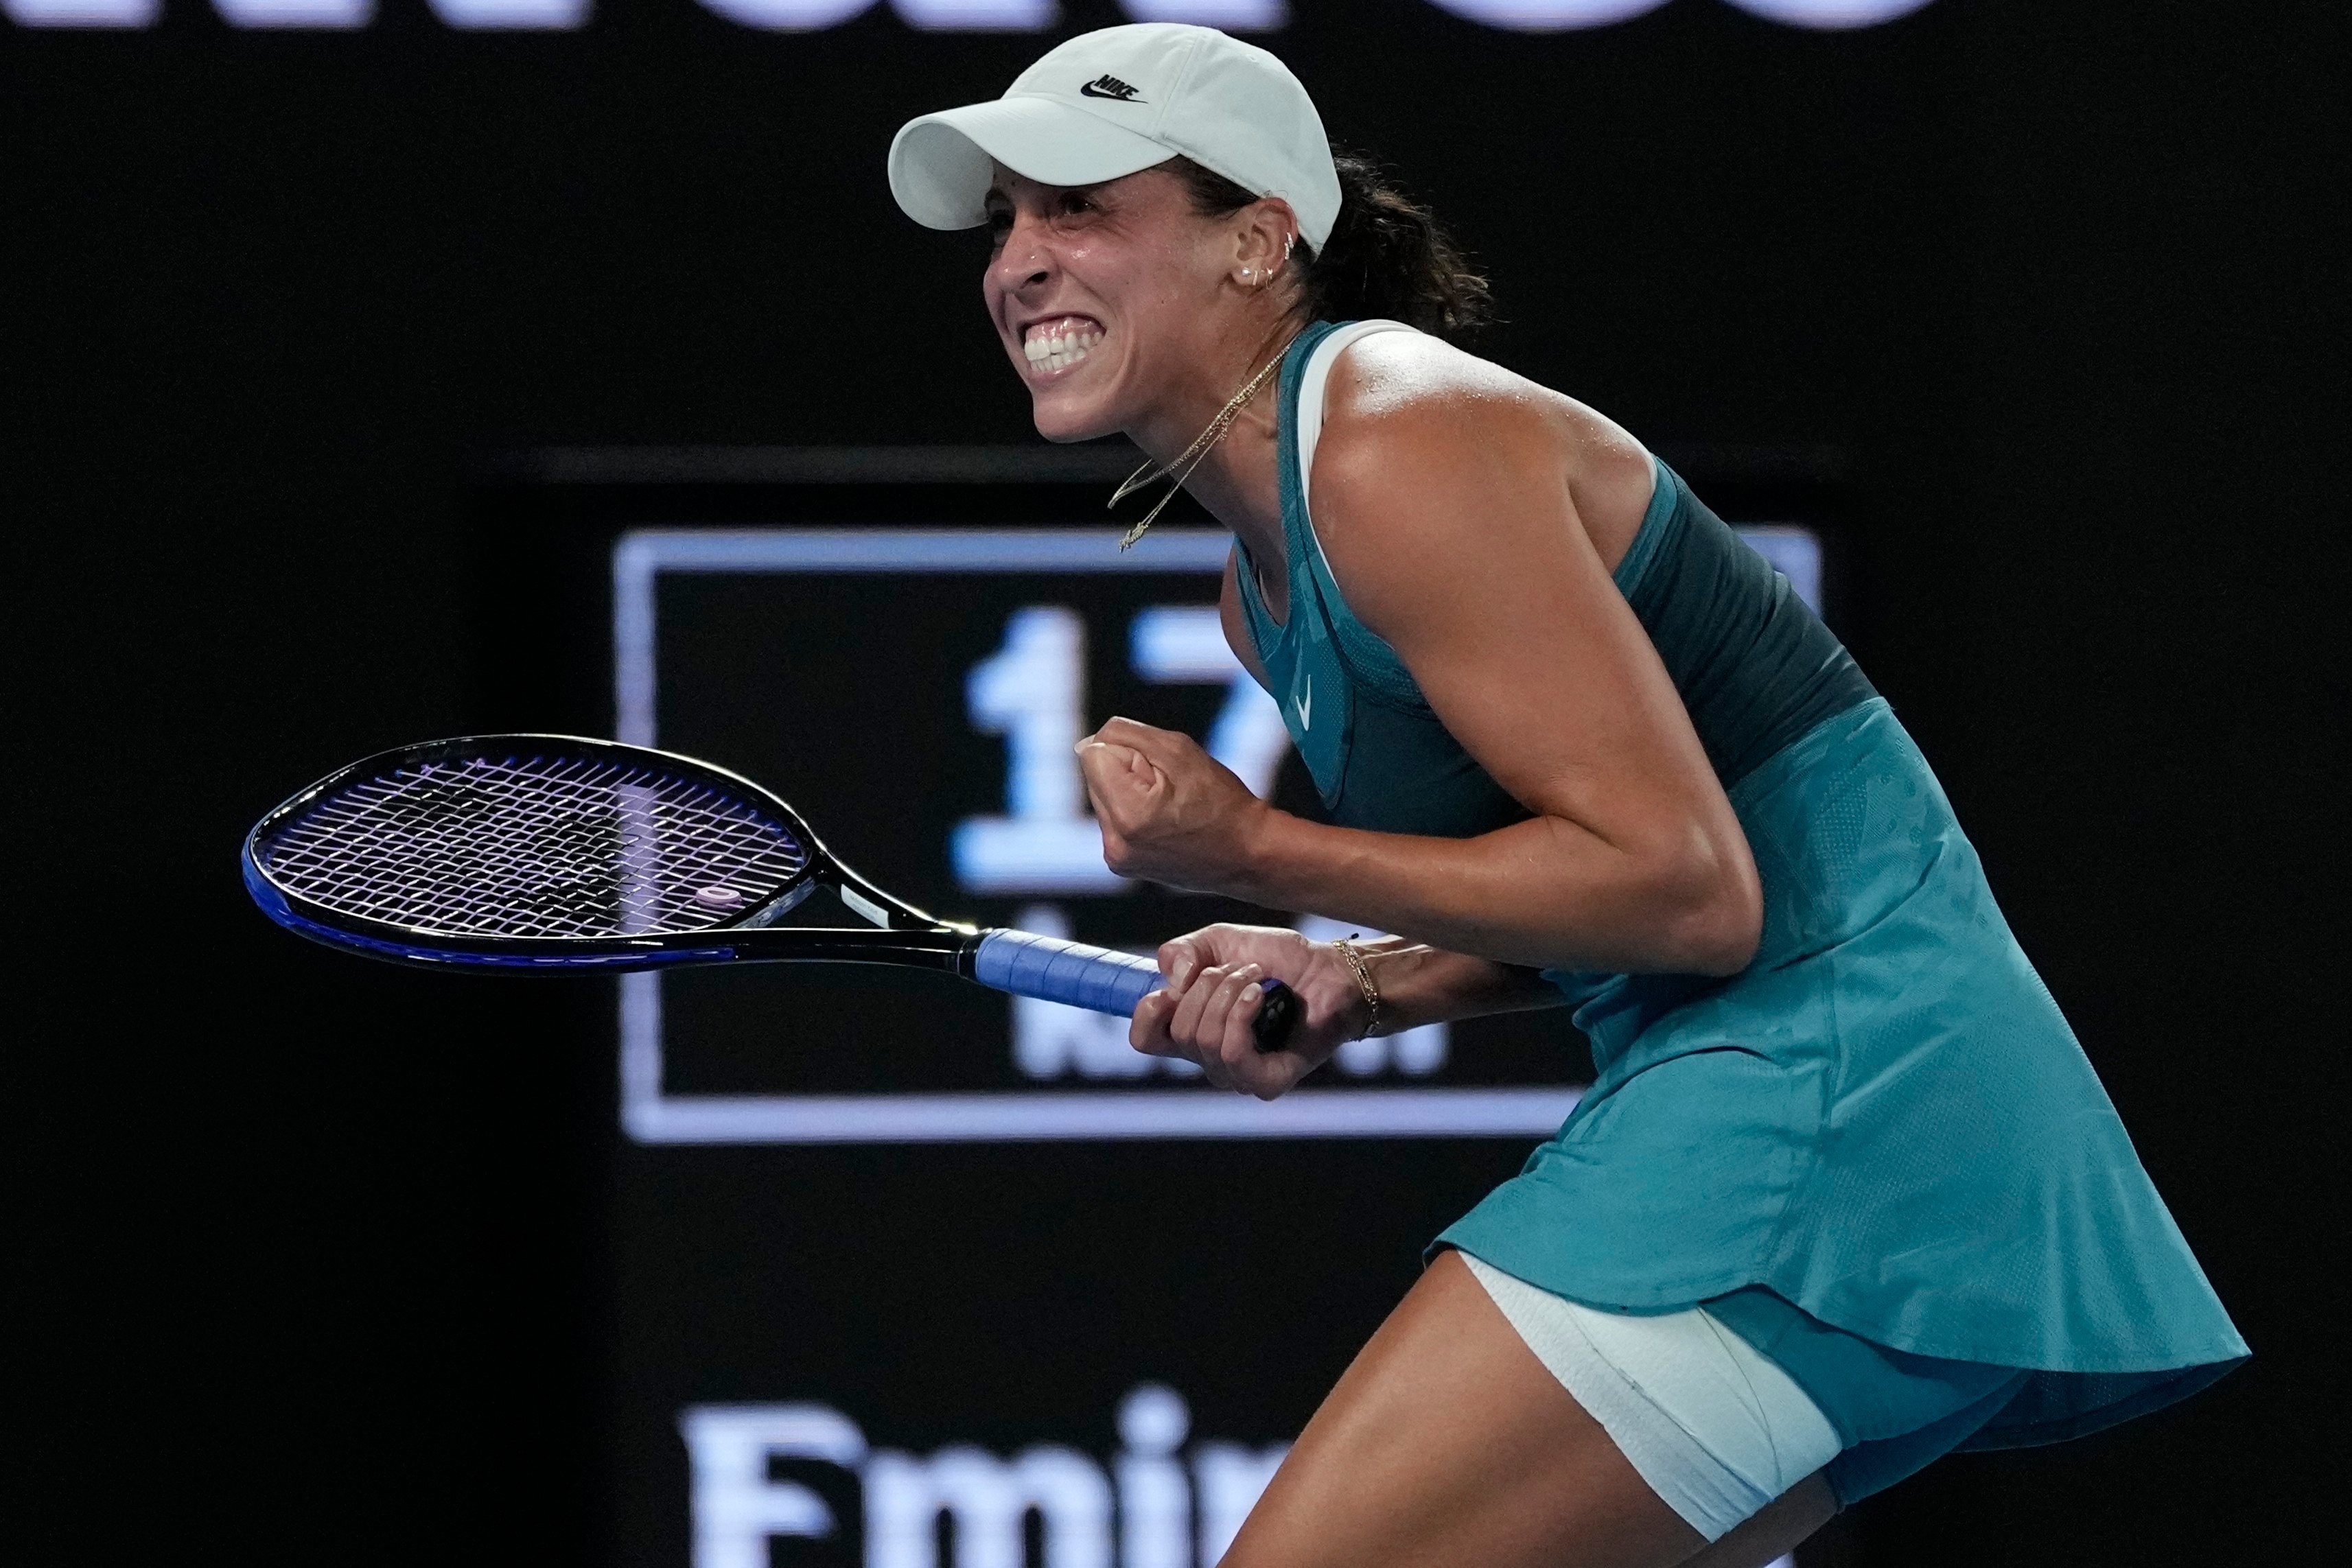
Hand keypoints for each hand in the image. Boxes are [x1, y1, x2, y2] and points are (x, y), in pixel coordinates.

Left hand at [1075, 717, 1270, 893]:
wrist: (1248, 854)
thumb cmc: (1221, 800)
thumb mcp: (1178, 750)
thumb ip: (1125, 736)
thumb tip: (1089, 743)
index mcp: (1127, 813)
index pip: (1093, 753)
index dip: (1128, 750)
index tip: (1162, 770)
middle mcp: (1114, 842)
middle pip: (1095, 775)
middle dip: (1126, 770)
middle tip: (1170, 789)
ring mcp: (1116, 857)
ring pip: (1103, 796)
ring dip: (1129, 791)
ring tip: (1170, 807)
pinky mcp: (1120, 863)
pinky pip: (1113, 819)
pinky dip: (1132, 811)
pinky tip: (1164, 822)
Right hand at [1130, 923, 1371, 1098]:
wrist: (1330, 968)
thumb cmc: (1277, 959)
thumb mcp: (1218, 941)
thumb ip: (1181, 952)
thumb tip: (1172, 984)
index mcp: (1191, 1029)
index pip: (1145, 1040)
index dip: (1147, 1012)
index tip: (1171, 986)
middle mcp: (1209, 1058)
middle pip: (1178, 1032)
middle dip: (1206, 987)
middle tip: (1238, 970)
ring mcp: (1237, 1075)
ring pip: (1204, 1040)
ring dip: (1228, 994)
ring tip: (1256, 978)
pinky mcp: (1266, 1083)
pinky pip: (1232, 1054)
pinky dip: (1242, 1014)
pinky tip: (1260, 995)